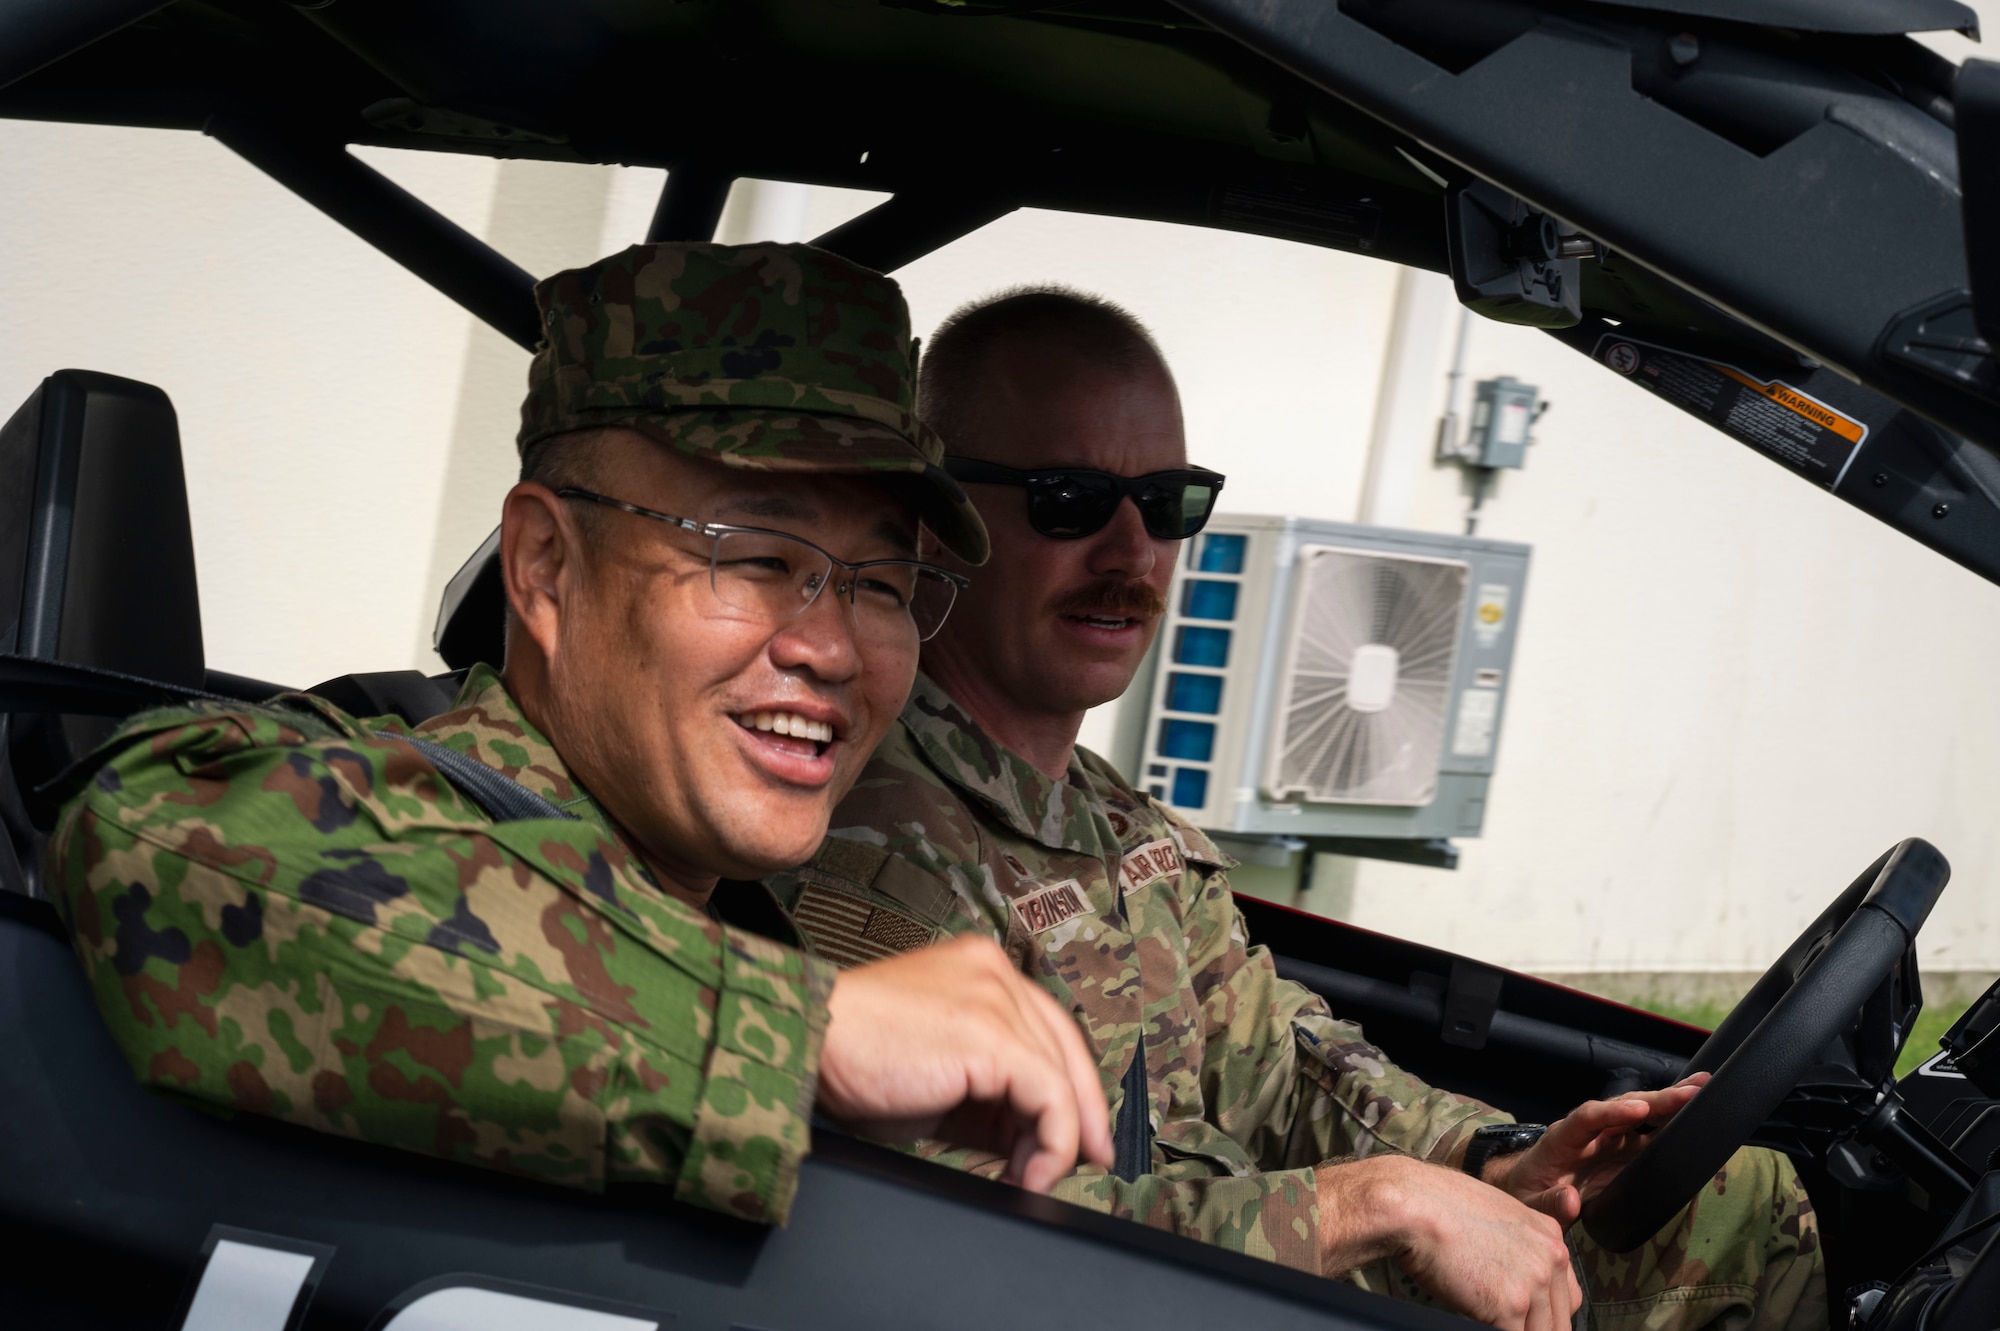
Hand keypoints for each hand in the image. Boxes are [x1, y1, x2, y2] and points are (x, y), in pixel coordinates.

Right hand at [816, 934, 1114, 1192]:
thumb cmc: (853, 1058)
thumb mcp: (934, 1079)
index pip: (1047, 1029)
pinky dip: (1051, 1143)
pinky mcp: (993, 1035)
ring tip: (1036, 1179)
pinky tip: (1029, 1174)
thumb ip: (984, 1098)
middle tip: (1077, 1164)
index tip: (1077, 1135)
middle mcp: (995, 973)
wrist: (808, 1041)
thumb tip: (1025, 1141)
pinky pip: (1049, 1096)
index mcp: (980, 969)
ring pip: (1062, 1076)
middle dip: (1078, 1115)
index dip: (1070, 1087)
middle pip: (1064, 1048)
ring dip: (1058, 1139)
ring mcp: (996, 999)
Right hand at [1320, 1155, 1579, 1330]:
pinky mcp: (1511, 1306)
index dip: (1544, 1312)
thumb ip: (1517, 1248)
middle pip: (1559, 1319)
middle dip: (1532, 1326)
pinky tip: (1473, 1320)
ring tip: (1485, 1319)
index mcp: (1549, 1235)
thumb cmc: (1438, 1206)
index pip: (1566, 1295)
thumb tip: (1509, 1278)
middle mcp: (1551, 1257)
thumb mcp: (1494, 1216)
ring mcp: (1534, 1282)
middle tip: (1501, 1321)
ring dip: (1515, 1330)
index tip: (1524, 1319)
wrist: (1413, 1205)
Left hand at [1482, 1073, 1710, 1223]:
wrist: (1528, 1187)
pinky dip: (1673, 1121)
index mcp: (1563, 1138)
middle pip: (1623, 1108)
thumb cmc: (1527, 1192)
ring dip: (1670, 1101)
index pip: (1587, 1118)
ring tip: (1703, 1087)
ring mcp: (1609, 1137)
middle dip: (1655, 1099)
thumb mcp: (1529, 1204)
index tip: (1639, 1110)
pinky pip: (1650, 1131)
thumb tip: (1571, 1201)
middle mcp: (1590, 1130)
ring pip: (1641, 1113)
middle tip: (1691, 1091)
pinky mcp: (1624, 1150)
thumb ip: (1548, 1204)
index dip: (1613, 1113)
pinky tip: (1696, 1107)